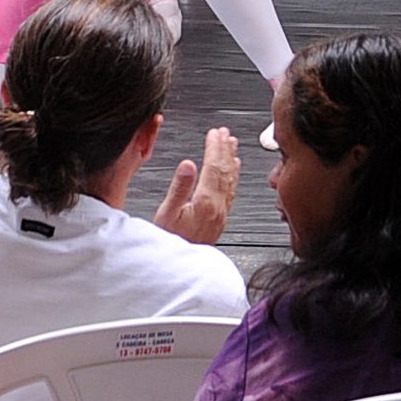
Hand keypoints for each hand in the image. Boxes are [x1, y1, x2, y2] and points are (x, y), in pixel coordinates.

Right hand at [151, 126, 240, 244]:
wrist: (178, 268)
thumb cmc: (169, 241)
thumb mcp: (167, 213)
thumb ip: (179, 187)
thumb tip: (188, 164)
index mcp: (205, 202)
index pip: (213, 167)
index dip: (214, 147)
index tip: (214, 133)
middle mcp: (217, 207)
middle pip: (225, 171)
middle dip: (224, 149)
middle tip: (224, 132)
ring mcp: (220, 213)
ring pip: (230, 180)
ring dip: (231, 159)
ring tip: (231, 144)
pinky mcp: (219, 219)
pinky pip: (231, 191)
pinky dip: (233, 175)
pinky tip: (233, 169)